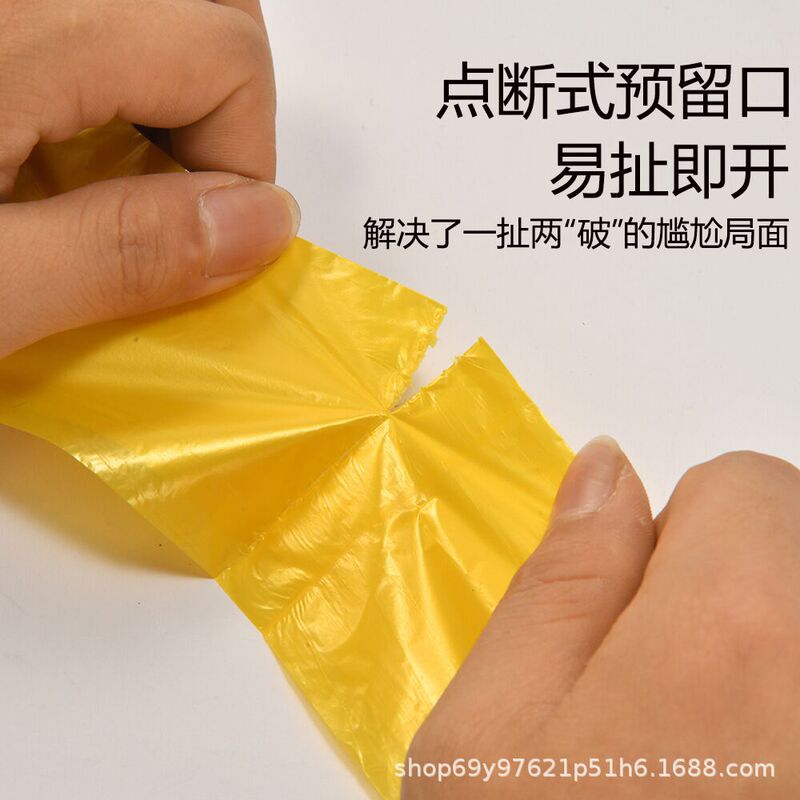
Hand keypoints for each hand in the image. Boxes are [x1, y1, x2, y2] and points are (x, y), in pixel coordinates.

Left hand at [0, 0, 298, 357]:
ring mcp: (10, 3)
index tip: (202, 242)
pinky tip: (59, 143)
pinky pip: (96, 22)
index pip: (222, 51)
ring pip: (156, 13)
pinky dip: (117, 81)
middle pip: (206, 7)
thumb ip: (121, 252)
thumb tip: (262, 223)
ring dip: (173, 91)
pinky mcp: (4, 27)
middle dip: (225, 105)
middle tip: (175, 192)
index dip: (244, 160)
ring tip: (114, 174)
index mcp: (18, 32)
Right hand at [404, 439, 799, 797]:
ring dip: (761, 647)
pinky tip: (734, 765)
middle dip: (726, 583)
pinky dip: (777, 707)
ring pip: (798, 613)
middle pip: (794, 545)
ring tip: (696, 740)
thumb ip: (560, 579)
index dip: (676, 536)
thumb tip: (607, 468)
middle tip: (661, 691)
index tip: (636, 619)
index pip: (751, 484)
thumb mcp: (492, 727)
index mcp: (733, 635)